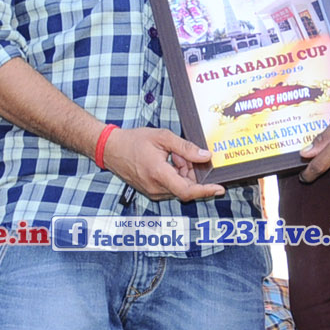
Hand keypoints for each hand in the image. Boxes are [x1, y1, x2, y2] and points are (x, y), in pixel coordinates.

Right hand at [101, 126, 224, 201]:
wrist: (110, 149)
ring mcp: (152, 191)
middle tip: (184, 155)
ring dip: (182, 173)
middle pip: (185, 187)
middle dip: (191, 172)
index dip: (206, 191)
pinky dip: (174, 176)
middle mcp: (155, 187)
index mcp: (159, 174)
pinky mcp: (150, 191)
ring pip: (178, 187)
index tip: (219, 189)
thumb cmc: (132, 141)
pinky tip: (167, 162)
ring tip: (172, 156)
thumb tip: (205, 156)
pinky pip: (169, 187)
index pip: (188, 190)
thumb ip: (185, 147)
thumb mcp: (162, 137)